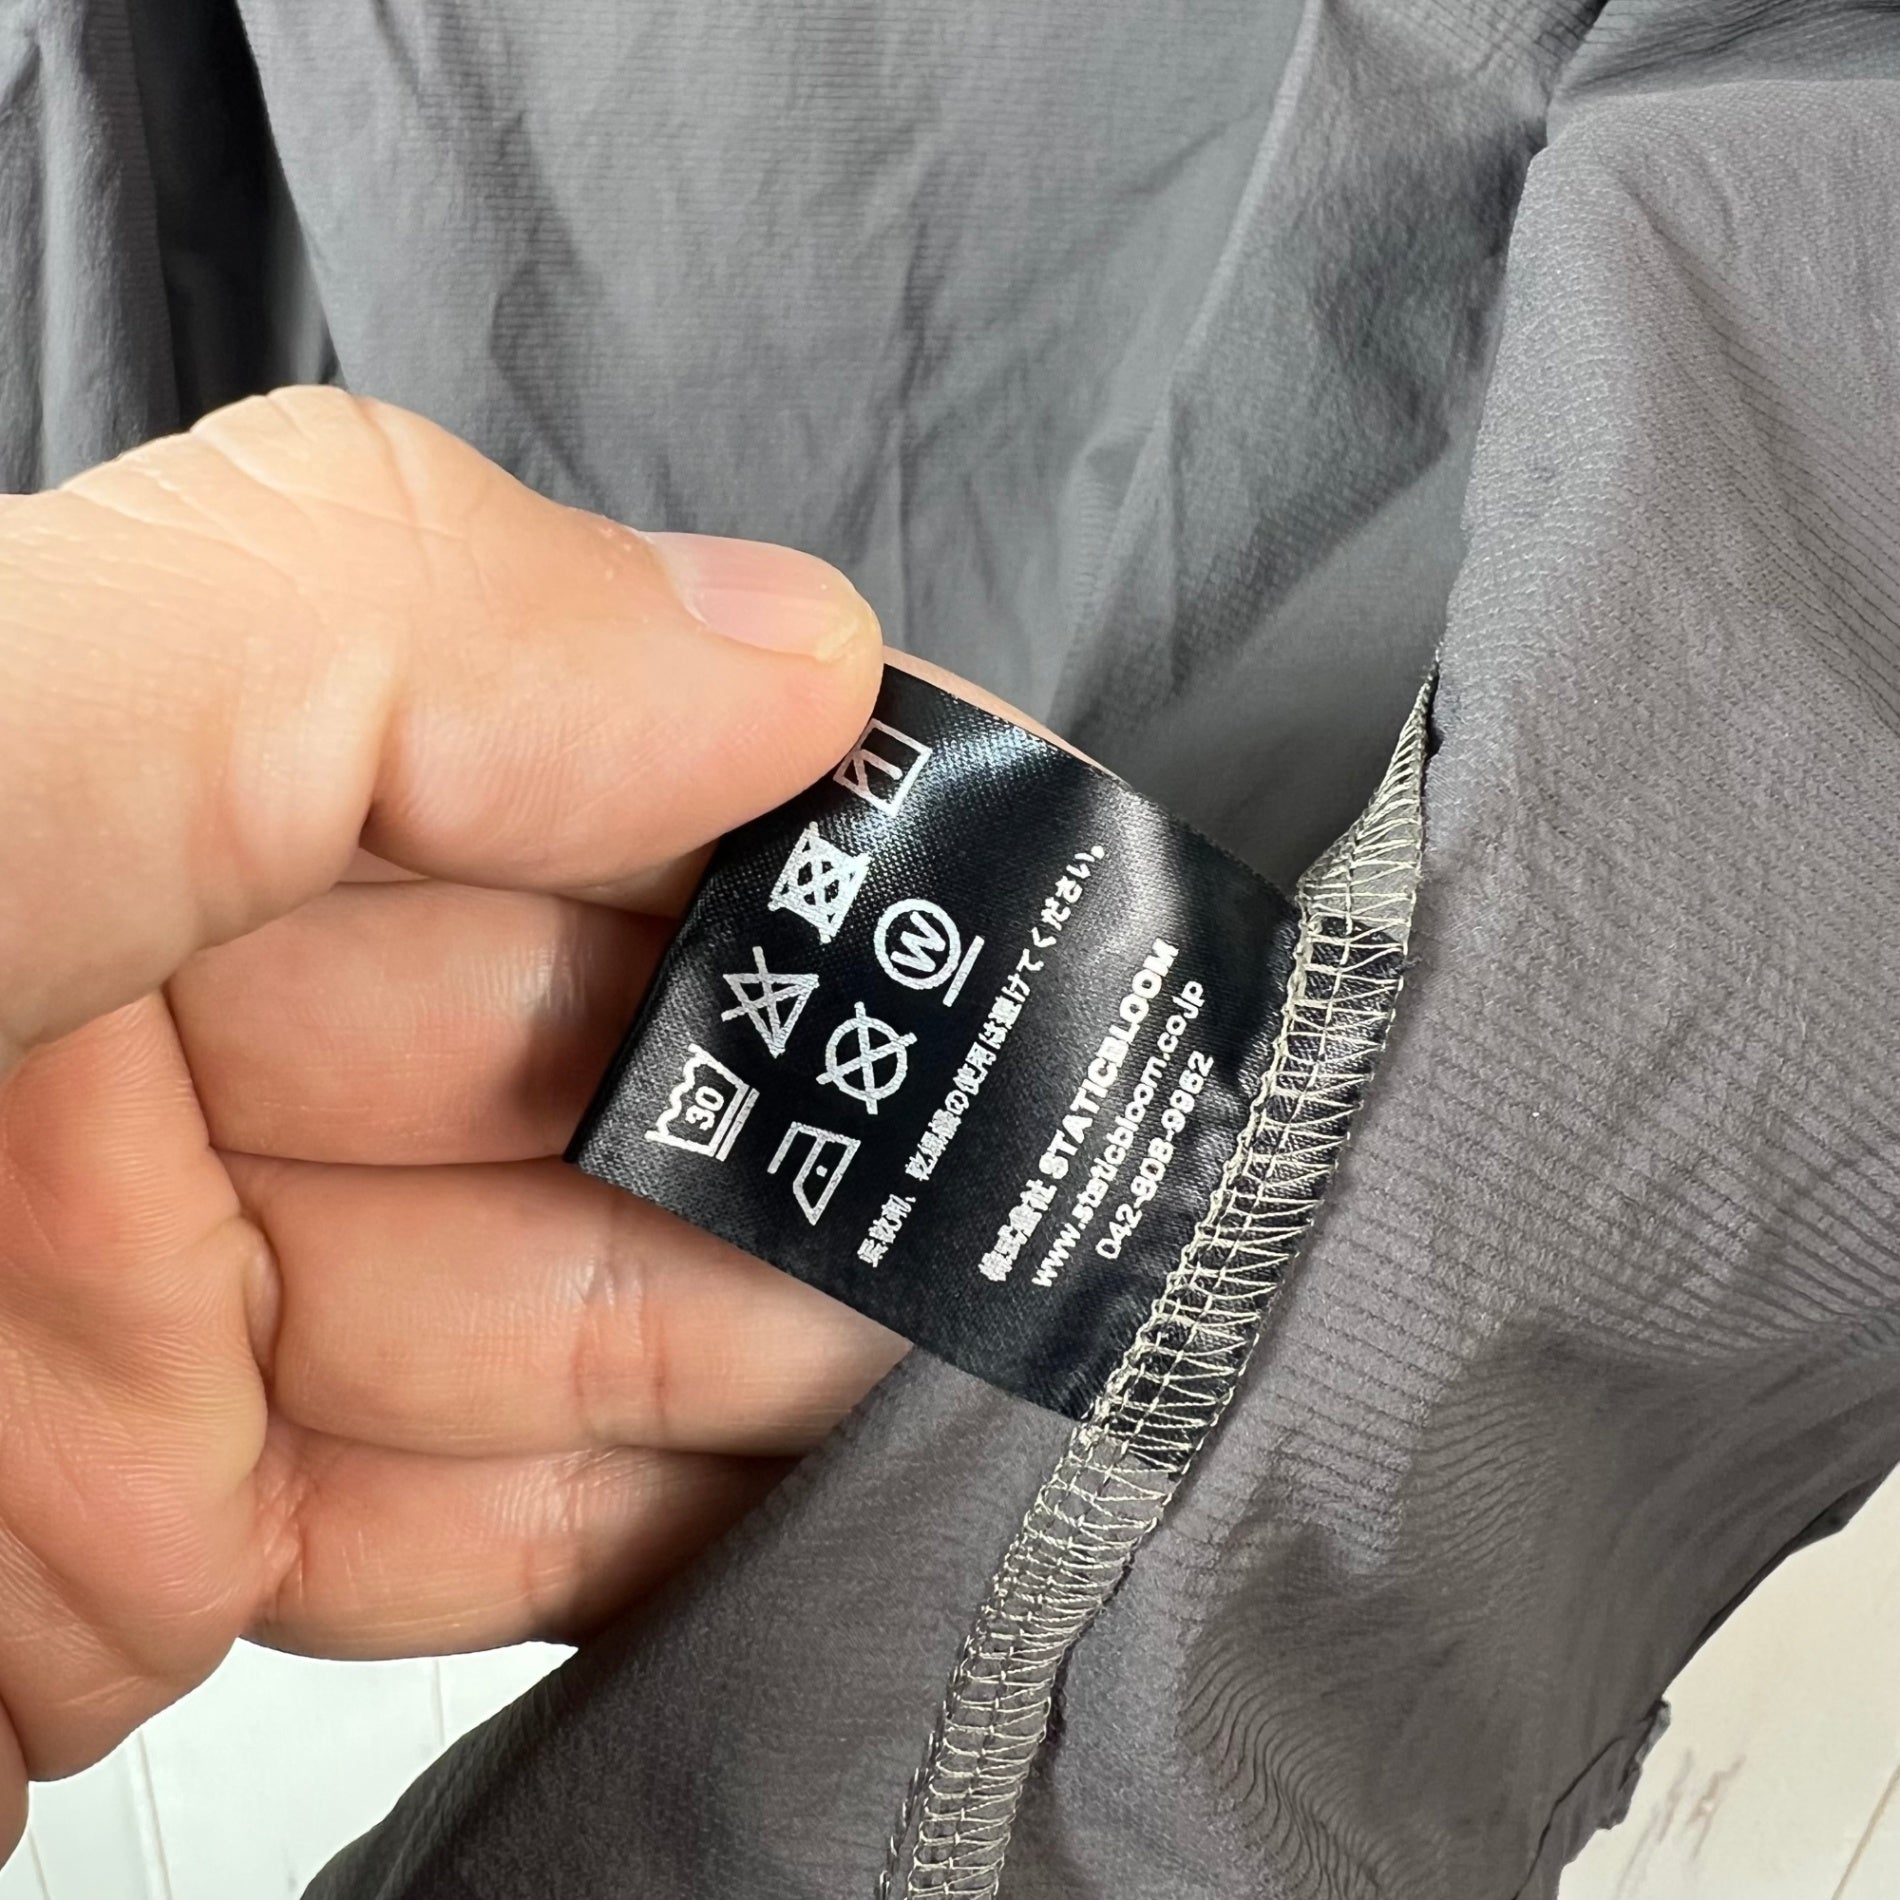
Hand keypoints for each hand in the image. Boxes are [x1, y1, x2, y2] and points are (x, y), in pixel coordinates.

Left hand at [0, 389, 903, 1856]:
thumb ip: (345, 639)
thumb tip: (785, 636)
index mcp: (118, 772)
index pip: (556, 736)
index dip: (807, 787)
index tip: (1028, 869)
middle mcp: (151, 1014)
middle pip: (602, 1042)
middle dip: (841, 1099)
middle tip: (1080, 1156)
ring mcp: (166, 1302)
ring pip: (576, 1292)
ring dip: (786, 1331)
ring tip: (1011, 1348)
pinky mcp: (156, 1547)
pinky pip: (481, 1506)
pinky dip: (653, 1510)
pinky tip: (820, 1494)